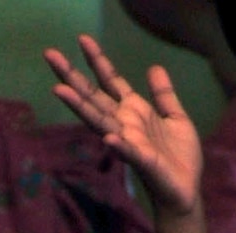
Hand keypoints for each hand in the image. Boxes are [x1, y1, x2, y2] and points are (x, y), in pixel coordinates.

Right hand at [45, 35, 200, 216]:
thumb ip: (164, 94)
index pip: (110, 81)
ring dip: (80, 107)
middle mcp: (125, 125)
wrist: (186, 191)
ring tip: (61, 91)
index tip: (83, 39)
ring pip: (101, 122)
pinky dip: (119, 146)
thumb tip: (154, 67)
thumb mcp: (175, 117)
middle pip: (93, 97)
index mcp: (133, 112)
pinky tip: (109, 139)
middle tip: (49, 55)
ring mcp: (130, 143)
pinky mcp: (143, 162)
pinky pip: (129, 153)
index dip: (97, 60)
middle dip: (71, 77)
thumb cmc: (179, 158)